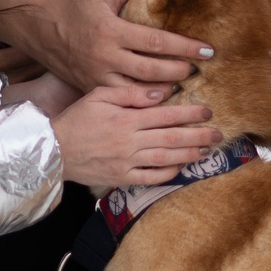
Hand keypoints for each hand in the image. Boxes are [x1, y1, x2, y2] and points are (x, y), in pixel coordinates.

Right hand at [0, 0, 214, 93]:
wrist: (39, 29)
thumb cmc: (75, 8)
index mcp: (111, 30)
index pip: (156, 42)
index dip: (184, 47)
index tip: (207, 50)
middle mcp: (105, 56)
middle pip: (151, 70)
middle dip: (179, 71)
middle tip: (199, 69)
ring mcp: (97, 76)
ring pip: (137, 91)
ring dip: (164, 90)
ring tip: (184, 86)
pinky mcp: (92, 89)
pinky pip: (121, 99)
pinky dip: (142, 101)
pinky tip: (159, 99)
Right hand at [52, 85, 222, 187]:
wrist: (52, 150)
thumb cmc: (75, 119)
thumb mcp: (98, 95)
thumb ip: (131, 93)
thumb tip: (161, 92)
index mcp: (127, 120)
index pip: (167, 115)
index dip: (190, 113)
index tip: (207, 111)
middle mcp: (130, 142)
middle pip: (172, 138)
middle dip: (198, 135)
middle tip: (217, 133)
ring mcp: (127, 163)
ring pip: (166, 159)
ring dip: (189, 155)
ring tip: (207, 150)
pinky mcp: (121, 179)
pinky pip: (150, 178)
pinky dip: (168, 174)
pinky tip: (181, 168)